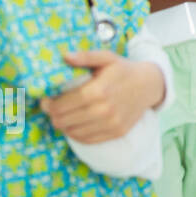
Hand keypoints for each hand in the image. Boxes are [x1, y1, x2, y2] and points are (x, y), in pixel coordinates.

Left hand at [41, 49, 164, 143]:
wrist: (149, 85)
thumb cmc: (124, 70)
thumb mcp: (106, 58)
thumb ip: (85, 57)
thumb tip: (65, 56)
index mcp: (98, 91)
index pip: (61, 106)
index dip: (48, 105)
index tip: (46, 101)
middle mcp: (104, 110)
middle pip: (63, 121)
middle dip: (54, 115)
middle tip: (53, 108)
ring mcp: (111, 124)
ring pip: (73, 132)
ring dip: (65, 124)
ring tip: (65, 115)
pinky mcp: (116, 132)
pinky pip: (87, 139)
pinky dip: (77, 133)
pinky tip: (77, 123)